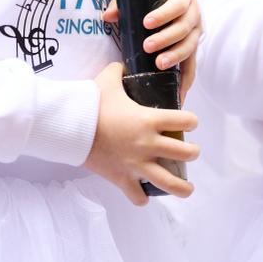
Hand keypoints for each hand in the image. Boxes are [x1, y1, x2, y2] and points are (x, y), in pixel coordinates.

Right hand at [84, 62, 198, 204]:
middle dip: (192, 152)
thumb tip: (122, 64)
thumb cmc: (91, 102)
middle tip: (191, 151)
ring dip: (182, 186)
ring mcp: (137, 164)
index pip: (185, 120)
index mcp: (149, 119)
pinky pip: (138, 196)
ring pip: (170, 182)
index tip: (190, 122)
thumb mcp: (108, 79)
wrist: (70, 126)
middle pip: (185, 153)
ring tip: (187, 188)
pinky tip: (145, 194)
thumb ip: (119, 70)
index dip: (191, 120)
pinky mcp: (122, 178)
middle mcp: (148, 143)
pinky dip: (143, 197)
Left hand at [102, 0, 201, 102]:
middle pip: (183, 28)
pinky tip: (178, 91)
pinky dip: (186, 79)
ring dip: (174, 57)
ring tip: (159, 65)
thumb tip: (107, 16)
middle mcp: (194, 14)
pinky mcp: (194, 50)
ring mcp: (196, 33)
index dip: (164, 14)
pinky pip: (192, 66)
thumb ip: (123, 3)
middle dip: (165, 38)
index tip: (146, 23)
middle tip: (147, 46)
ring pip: (189, 47)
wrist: (175, 2)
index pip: (177, 5)